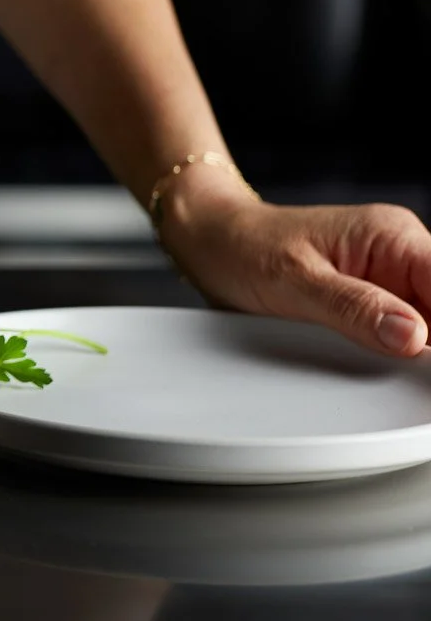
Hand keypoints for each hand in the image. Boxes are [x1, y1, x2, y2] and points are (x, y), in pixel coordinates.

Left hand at [158, 164, 430, 356]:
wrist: (211, 242)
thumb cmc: (243, 247)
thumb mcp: (293, 281)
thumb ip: (354, 308)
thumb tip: (413, 336)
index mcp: (392, 236)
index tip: (424, 361)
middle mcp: (400, 256)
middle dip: (429, 349)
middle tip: (413, 383)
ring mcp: (390, 282)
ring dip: (416, 356)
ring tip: (383, 370)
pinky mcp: (375, 303)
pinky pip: (404, 335)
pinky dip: (399, 357)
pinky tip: (385, 369)